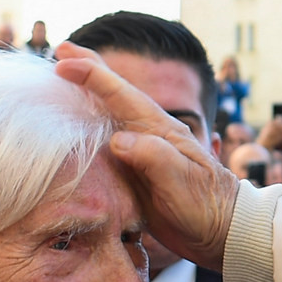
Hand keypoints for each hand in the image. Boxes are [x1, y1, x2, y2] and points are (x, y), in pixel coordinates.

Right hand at [55, 43, 238, 270]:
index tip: (63, 63)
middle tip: (61, 48)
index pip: (122, 95)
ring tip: (63, 73)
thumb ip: (154, 157)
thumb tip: (118, 141)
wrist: (221, 232)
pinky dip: (87, 127)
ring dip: (84, 94)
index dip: (92, 76)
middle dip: (88, 69)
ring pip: (107, 114)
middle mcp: (148, 134)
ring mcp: (141, 152)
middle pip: (114, 95)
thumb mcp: (183, 181)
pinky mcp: (134, 172)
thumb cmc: (206, 205)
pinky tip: (74, 124)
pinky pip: (104, 142)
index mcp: (160, 129)